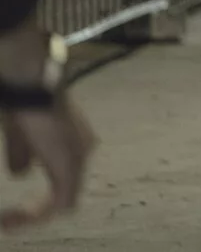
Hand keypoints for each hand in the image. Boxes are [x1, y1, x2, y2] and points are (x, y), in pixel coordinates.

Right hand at [0, 23, 94, 233]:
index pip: (64, 178)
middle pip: (66, 191)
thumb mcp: (21, 134)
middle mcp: (83, 150)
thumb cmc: (26, 103)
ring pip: (64, 201)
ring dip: (35, 214)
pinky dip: (37, 214)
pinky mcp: (70, 167)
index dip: (42, 197)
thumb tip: (20, 173)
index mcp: (75, 142)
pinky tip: (16, 215)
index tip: (14, 209)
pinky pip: (60, 204)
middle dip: (37, 209)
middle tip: (10, 220)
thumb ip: (23, 153)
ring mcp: (79, 159)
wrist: (31, 87)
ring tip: (9, 221)